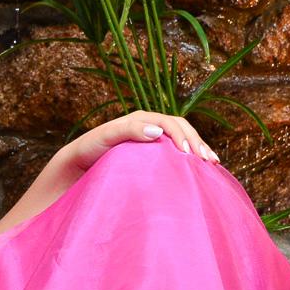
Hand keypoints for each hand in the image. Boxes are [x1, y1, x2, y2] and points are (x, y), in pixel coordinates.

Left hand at [57, 110, 218, 177]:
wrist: (77, 164)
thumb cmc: (90, 149)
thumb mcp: (105, 137)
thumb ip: (128, 131)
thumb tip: (158, 131)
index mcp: (140, 120)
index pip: (170, 123)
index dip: (183, 136)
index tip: (190, 154)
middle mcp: (149, 127)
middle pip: (181, 129)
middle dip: (197, 142)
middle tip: (208, 161)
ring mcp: (152, 140)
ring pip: (183, 139)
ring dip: (199, 149)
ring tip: (212, 164)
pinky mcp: (153, 154)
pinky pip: (177, 152)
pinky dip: (191, 157)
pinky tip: (201, 169)